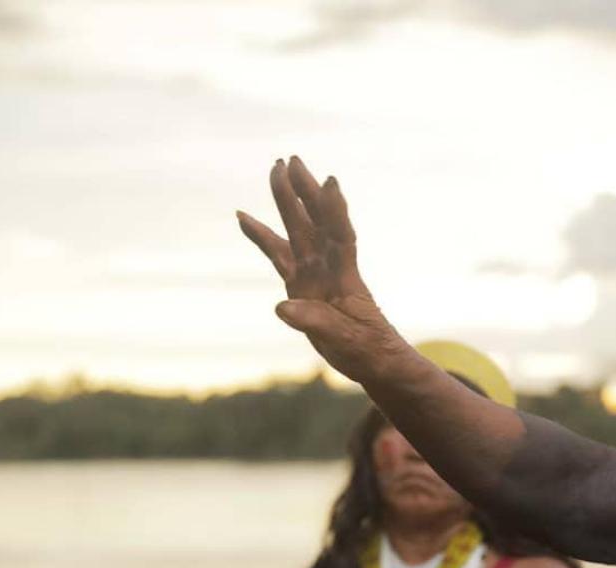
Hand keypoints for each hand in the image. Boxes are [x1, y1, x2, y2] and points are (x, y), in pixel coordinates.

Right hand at [237, 156, 406, 383]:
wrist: (371, 358)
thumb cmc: (366, 348)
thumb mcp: (345, 339)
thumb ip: (316, 322)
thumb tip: (282, 307)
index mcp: (346, 276)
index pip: (341, 236)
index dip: (336, 210)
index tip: (330, 182)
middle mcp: (329, 267)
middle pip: (316, 221)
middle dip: (304, 191)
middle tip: (291, 160)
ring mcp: (313, 272)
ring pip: (297, 228)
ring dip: (287, 200)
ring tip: (275, 170)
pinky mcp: (299, 283)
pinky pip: (277, 253)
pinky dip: (261, 235)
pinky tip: (244, 217)